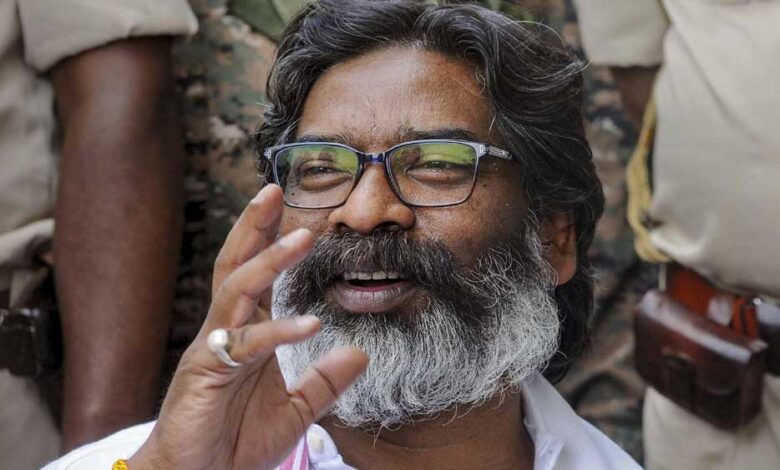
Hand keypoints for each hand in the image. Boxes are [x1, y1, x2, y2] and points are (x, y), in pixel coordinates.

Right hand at [128, 185, 367, 469]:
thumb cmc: (234, 444)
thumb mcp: (294, 411)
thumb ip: (323, 382)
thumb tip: (360, 353)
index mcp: (244, 335)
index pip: (255, 275)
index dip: (269, 239)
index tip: (288, 206)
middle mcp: (225, 332)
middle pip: (236, 266)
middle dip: (254, 226)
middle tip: (273, 188)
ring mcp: (212, 350)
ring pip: (237, 291)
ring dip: (269, 261)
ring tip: (302, 236)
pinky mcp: (205, 375)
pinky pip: (245, 346)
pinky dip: (278, 332)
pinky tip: (309, 323)